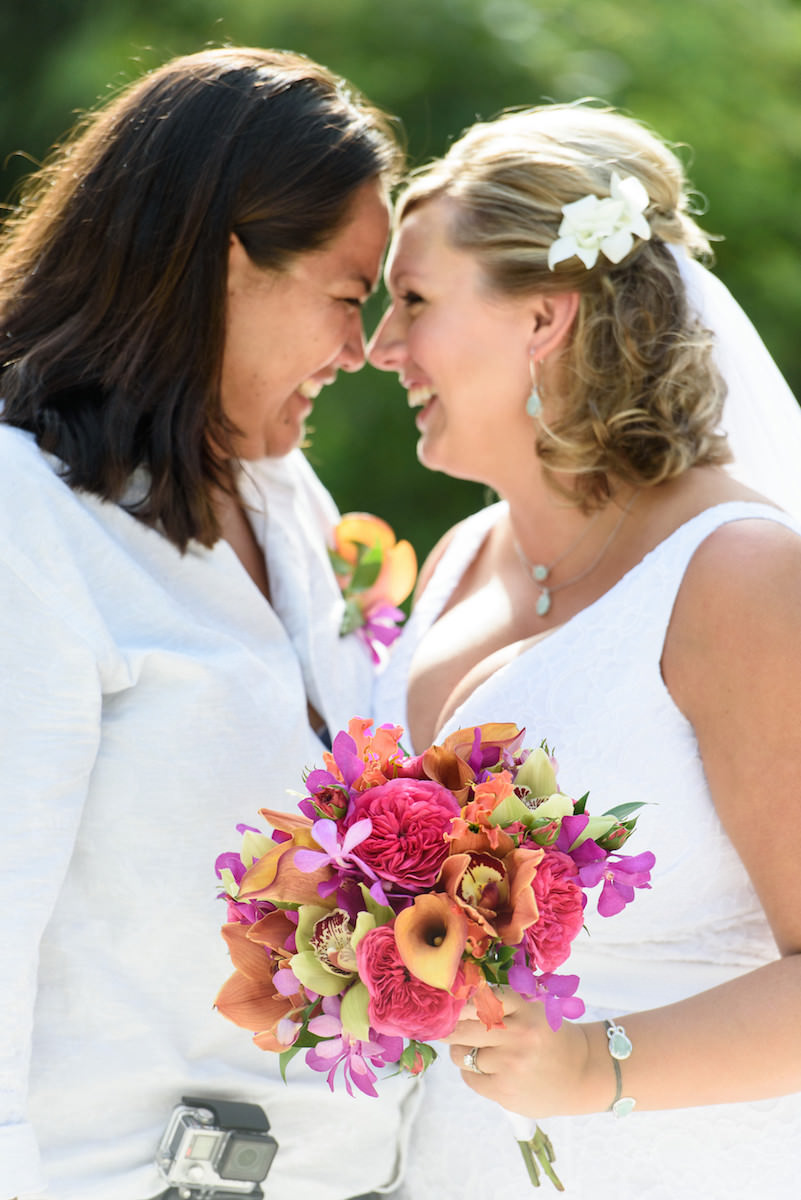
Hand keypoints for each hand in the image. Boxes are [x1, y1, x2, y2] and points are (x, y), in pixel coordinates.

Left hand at [445, 987, 600, 1118]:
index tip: (448, 1003)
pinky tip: (488, 1070)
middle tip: (444, 1026)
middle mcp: (518, 1035)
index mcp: (525, 1009)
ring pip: (461, 1053)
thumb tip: (456, 1000)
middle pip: (462, 1027)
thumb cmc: (551, 1038)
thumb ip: (501, 1004)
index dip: (459, 1001)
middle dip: (449, 1027)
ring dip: (461, 1051)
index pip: (480, 998)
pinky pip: (470, 1077)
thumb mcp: (534, 1011)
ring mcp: (511, 1065)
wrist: (582, 1075)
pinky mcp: (505, 1091)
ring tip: (476, 1050)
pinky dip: (471, 1072)